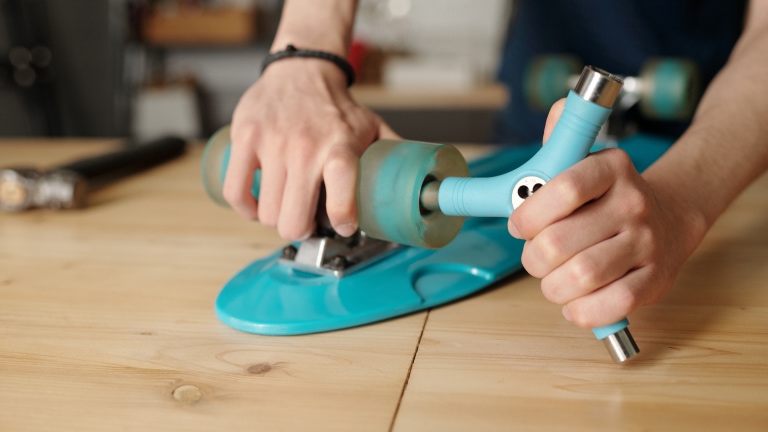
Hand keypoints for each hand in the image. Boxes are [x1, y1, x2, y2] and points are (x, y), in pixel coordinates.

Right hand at [223, 58, 398, 239]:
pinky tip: (257, 207)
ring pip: (267, 213)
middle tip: (306, 221)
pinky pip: (235, 191)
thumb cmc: (336, 108)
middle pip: (293, 221)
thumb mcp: (372, 128)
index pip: (340, 200)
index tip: (343, 226)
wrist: (302, 70)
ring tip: (285, 210)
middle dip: (301, 230)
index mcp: (340, 149)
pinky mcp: (244, 138)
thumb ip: (394, 155)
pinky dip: (246, 208)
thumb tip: (423, 185)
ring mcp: (271, 144)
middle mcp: (305, 148)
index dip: (341, 223)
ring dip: (276, 219)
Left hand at [508, 99, 703, 327]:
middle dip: (533, 258)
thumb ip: (563, 136)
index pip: (562, 188)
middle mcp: (632, 203)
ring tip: (553, 280)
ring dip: (552, 286)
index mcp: (610, 168)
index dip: (528, 214)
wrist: (671, 218)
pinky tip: (574, 301)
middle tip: (535, 257)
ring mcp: (647, 243)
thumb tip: (559, 107)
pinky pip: (611, 305)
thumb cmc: (607, 195)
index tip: (518, 225)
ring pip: (581, 276)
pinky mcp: (655, 279)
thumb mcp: (585, 159)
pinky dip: (581, 310)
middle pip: (559, 242)